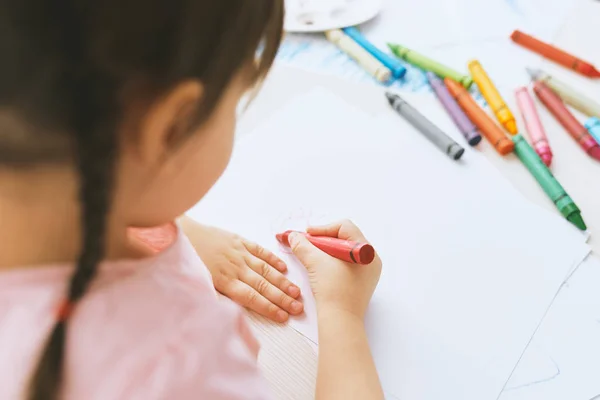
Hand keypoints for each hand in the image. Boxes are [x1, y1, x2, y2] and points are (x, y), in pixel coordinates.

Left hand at [183, 221, 302, 321]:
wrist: (178, 232)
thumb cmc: (185, 261)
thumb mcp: (196, 284)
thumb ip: (215, 298)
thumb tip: (230, 314)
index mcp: (224, 281)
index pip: (252, 297)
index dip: (269, 308)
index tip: (284, 317)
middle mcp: (235, 268)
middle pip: (263, 286)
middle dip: (282, 298)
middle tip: (298, 308)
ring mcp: (238, 253)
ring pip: (264, 270)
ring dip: (281, 282)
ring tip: (296, 292)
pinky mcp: (237, 240)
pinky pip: (258, 250)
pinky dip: (272, 258)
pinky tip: (283, 268)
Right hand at [288, 220, 381, 319]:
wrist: (339, 320)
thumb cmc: (333, 291)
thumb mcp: (315, 262)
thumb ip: (302, 245)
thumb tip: (293, 236)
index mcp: (366, 251)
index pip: (344, 227)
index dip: (323, 228)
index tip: (306, 235)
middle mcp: (371, 260)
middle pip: (344, 238)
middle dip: (322, 239)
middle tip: (306, 243)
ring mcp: (367, 273)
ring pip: (344, 251)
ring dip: (325, 250)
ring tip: (310, 255)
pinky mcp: (360, 283)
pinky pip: (346, 264)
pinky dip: (331, 261)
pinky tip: (319, 266)